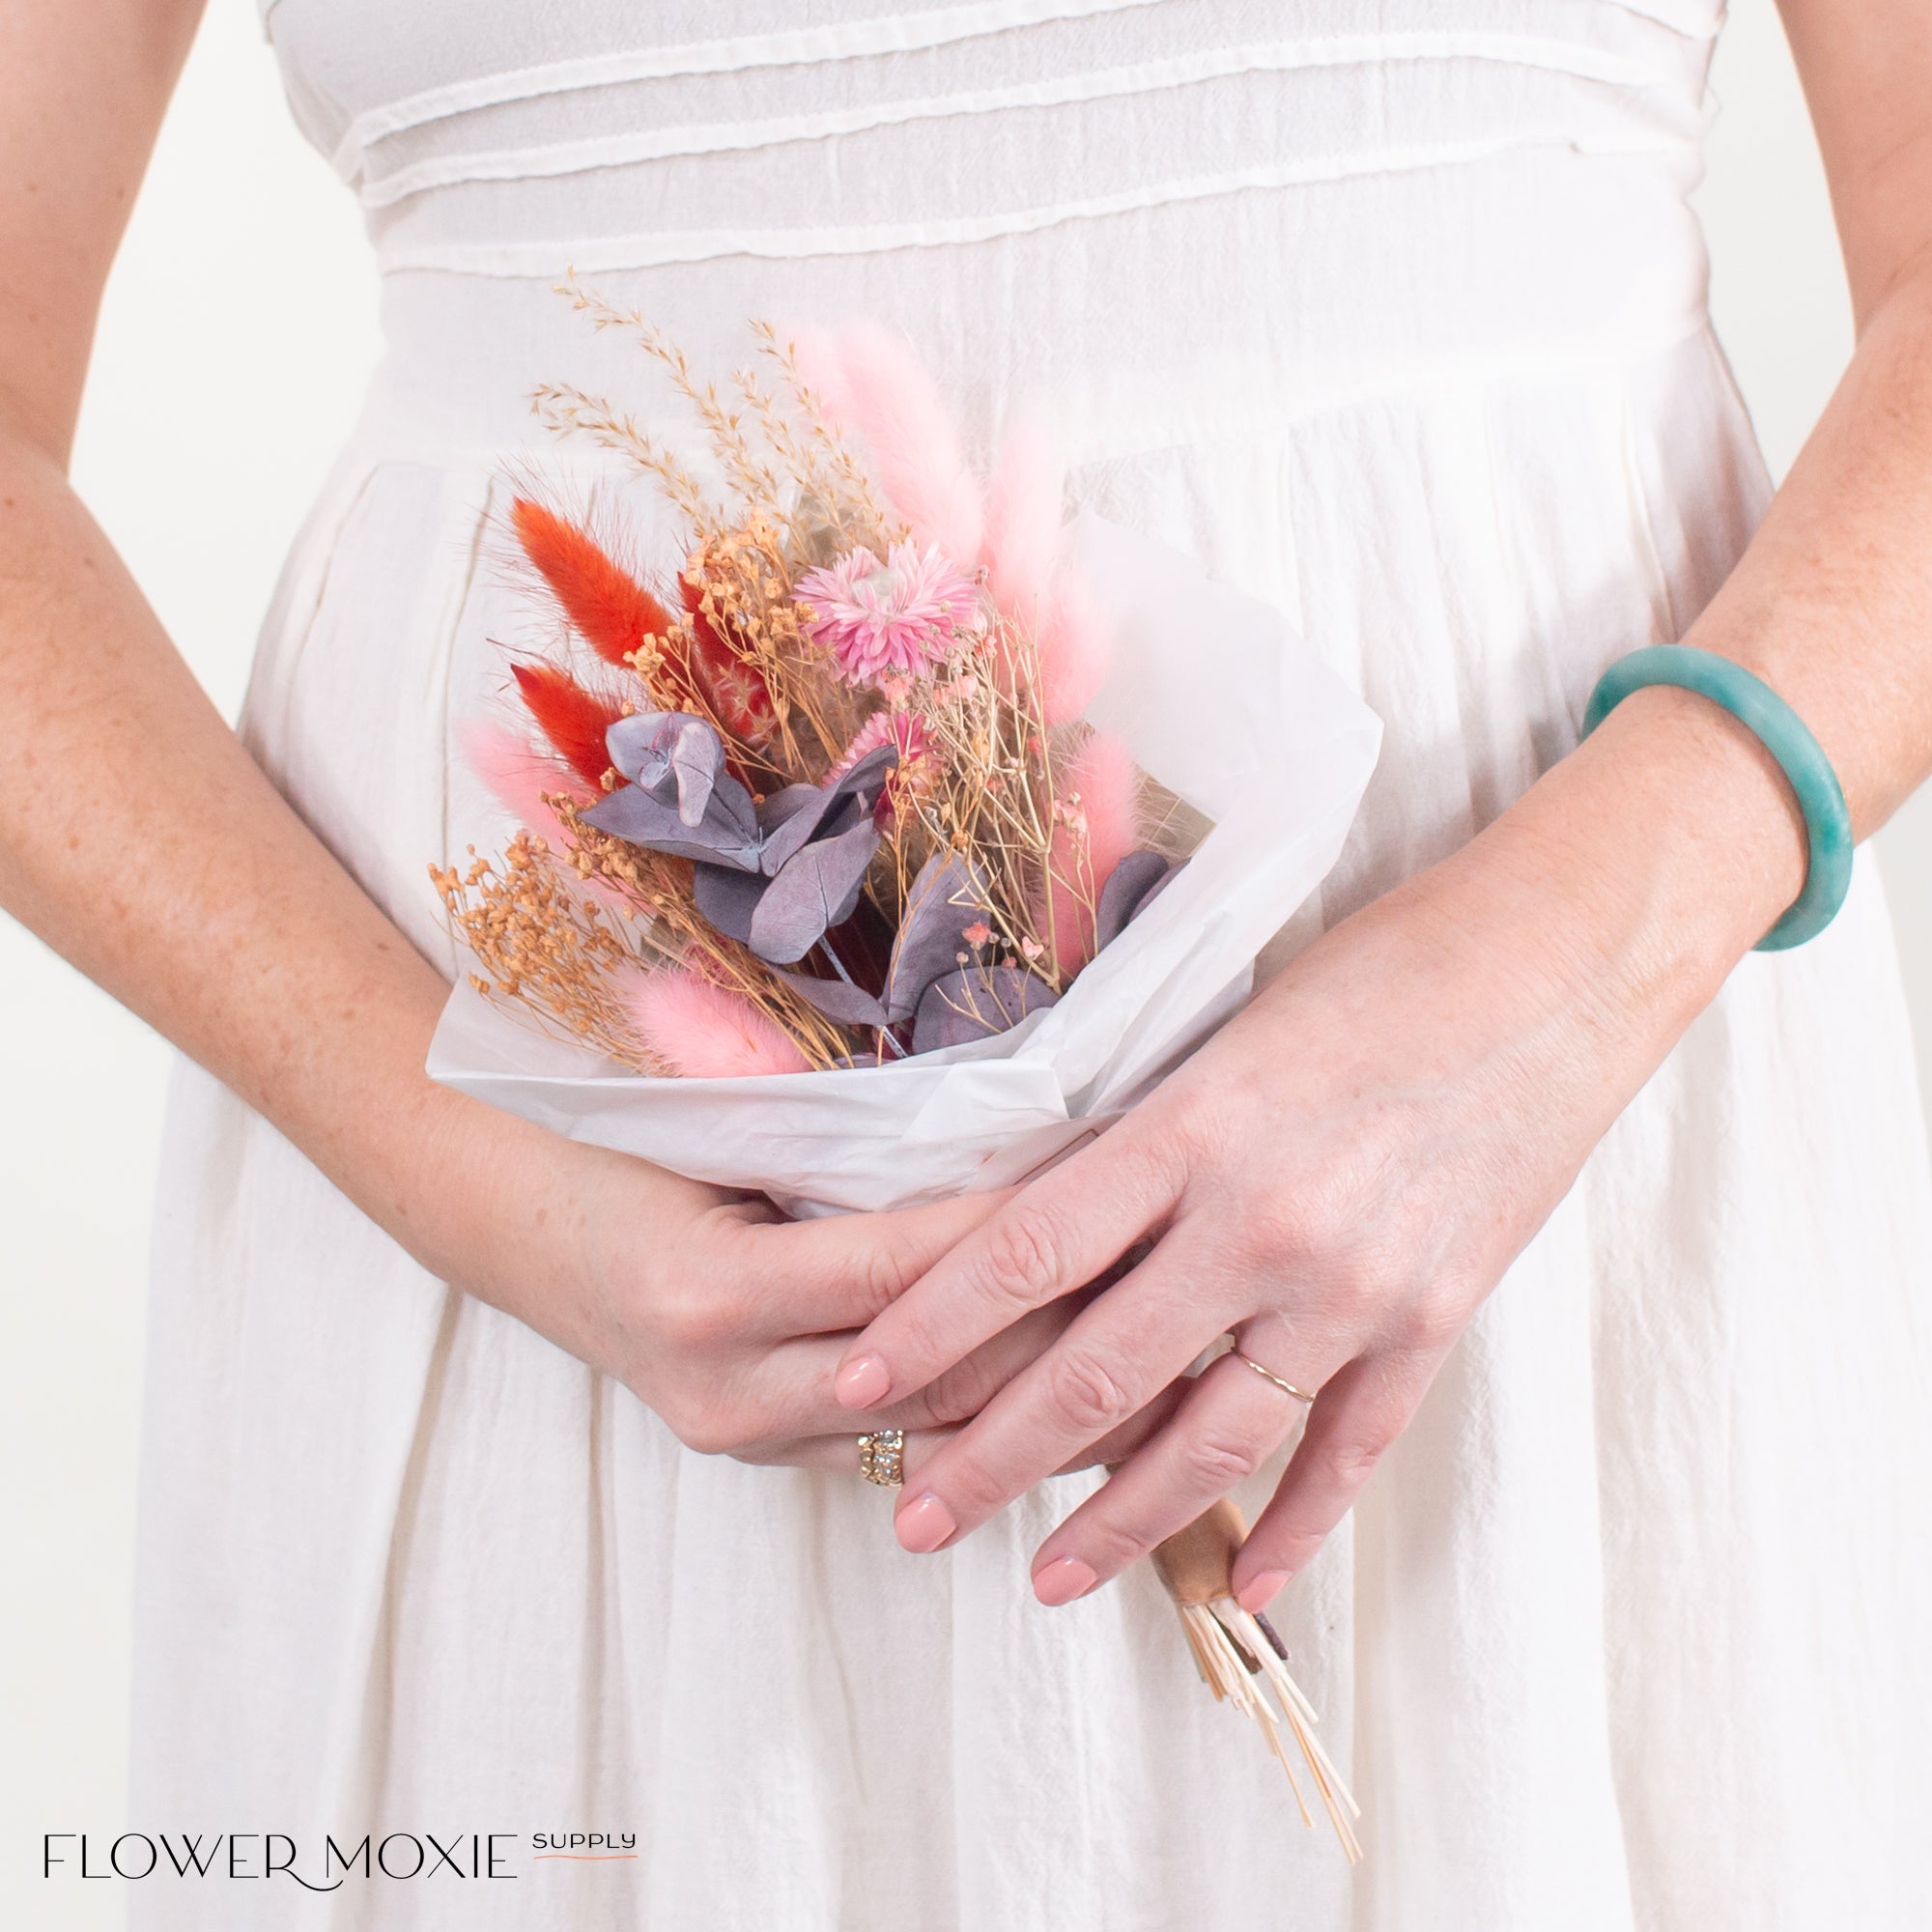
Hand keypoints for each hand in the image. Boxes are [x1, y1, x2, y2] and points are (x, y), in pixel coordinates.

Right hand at [427, 1103, 1179, 1473]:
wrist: (521, 1227)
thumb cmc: (613, 1148)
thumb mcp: (702, 1126)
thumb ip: (827, 1143)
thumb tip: (984, 1118)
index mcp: (706, 1291)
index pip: (898, 1270)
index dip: (1012, 1234)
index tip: (1110, 1188)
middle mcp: (727, 1389)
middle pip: (936, 1376)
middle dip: (1060, 1330)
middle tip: (1167, 1279)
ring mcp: (748, 1440)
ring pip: (938, 1438)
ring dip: (1049, 1400)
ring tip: (1157, 1354)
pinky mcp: (771, 1459)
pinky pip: (908, 1455)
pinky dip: (993, 1424)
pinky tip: (1078, 1397)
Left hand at [830, 696, 1803, 1605]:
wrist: (1559, 964)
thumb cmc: (1380, 968)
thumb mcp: (1230, 1027)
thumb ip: (1146, 1137)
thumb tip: (1044, 1225)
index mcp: (1194, 1125)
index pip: (1030, 1248)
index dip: (931, 1323)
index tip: (857, 1379)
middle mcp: (1264, 1220)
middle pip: (1100, 1371)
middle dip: (992, 1457)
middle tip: (912, 1517)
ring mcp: (1357, 1286)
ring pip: (1215, 1441)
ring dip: (1120, 1523)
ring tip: (1043, 1578)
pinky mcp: (1436, 1320)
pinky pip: (1351, 1449)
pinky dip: (1297, 1526)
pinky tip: (1244, 1585)